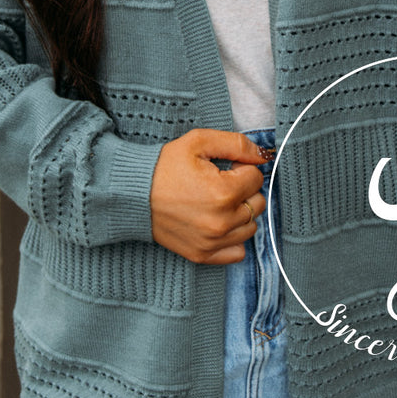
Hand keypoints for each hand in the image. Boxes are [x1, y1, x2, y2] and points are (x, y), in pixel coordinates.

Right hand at [150, 129, 268, 263]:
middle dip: (244, 190)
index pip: (256, 178)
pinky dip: (234, 238)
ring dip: (240, 213)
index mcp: (224, 192)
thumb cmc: (164, 167)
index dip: (241, 169)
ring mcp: (213, 242)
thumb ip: (236, 144)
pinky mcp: (203, 255)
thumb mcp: (198, 142)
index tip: (224, 169)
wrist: (133, 195)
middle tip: (220, 184)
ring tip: (217, 203)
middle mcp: (222, 221)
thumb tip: (263, 154)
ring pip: (251, 227)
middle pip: (258, 203)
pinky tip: (218, 223)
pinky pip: (238, 252)